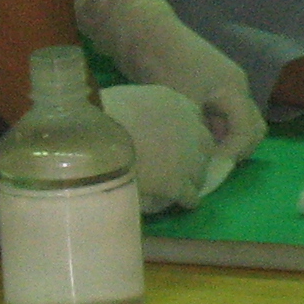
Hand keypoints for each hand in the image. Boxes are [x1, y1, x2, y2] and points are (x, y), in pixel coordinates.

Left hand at [75, 0, 268, 164]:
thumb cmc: (164, 65)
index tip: (209, 170)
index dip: (232, 154)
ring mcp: (220, 85)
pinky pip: (217, 115)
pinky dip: (209, 130)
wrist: (141, 32)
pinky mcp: (204, 86)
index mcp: (234, 88)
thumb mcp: (184, 103)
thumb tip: (206, 163)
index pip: (248, 132)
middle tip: (209, 167)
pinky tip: (189, 140)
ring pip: (233, 122)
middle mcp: (234, 86)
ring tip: (197, 157)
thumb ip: (201, 134)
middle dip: (235, 149)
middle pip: (250, 126)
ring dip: (221, 140)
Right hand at [96, 82, 222, 213]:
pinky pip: (191, 196)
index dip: (186, 130)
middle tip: (183, 164)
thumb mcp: (129, 99)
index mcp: (175, 102)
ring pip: (201, 172)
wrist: (98, 138)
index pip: (194, 116)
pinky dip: (187, 200)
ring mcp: (187, 157)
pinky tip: (182, 204)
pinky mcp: (178, 183)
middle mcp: (190, 127)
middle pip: (204, 144)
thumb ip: (144, 108)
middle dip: (196, 154)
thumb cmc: (103, 113)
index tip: (176, 138)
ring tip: (184, 186)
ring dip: (193, 178)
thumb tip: (140, 120)